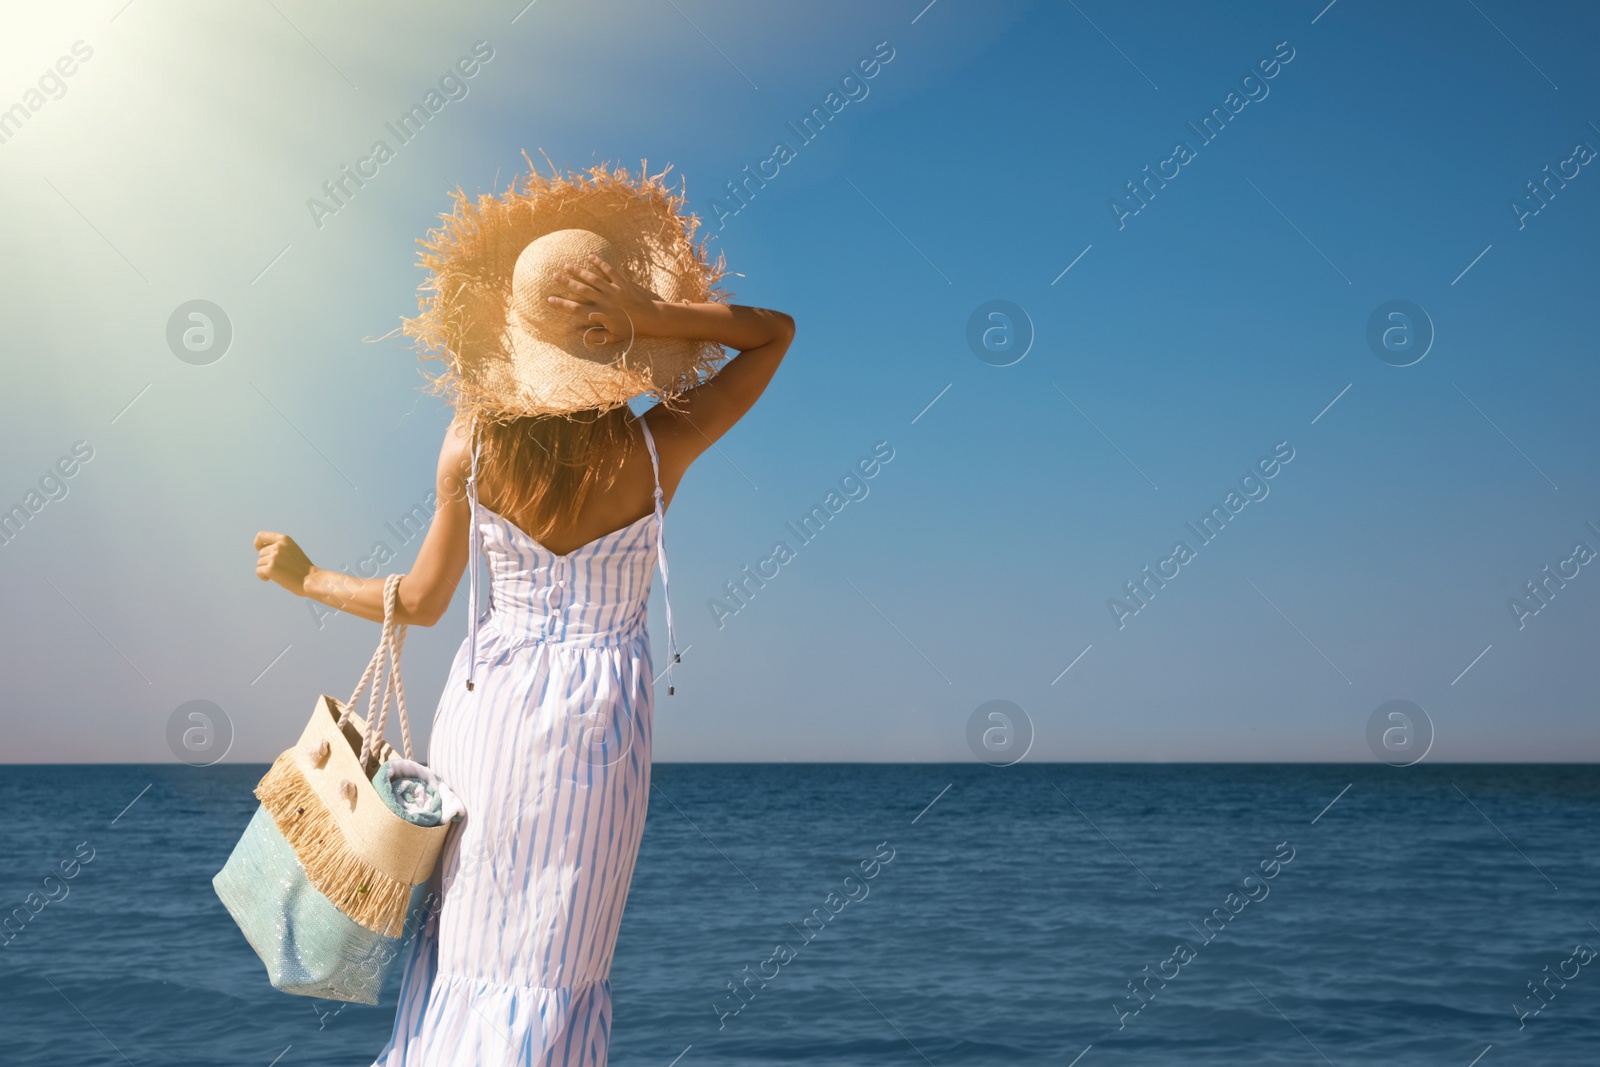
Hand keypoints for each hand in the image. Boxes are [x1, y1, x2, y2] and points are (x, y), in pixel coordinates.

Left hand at [254, 531, 313, 596]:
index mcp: (284, 539)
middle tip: (279, 568)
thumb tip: (261, 549)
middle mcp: (278, 546)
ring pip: (260, 563)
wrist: (310, 579)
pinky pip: (258, 571)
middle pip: (261, 553)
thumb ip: (279, 546)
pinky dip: (263, 576)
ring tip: (278, 573)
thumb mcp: (292, 549)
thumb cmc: (302, 567)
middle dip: (267, 561)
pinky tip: (270, 579)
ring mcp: (274, 557)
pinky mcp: (270, 568)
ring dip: (266, 569)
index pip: (261, 536)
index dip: (258, 542)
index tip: (258, 549)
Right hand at [546, 254, 661, 351]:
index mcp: (600, 315)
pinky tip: (590, 257)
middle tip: (554, 275)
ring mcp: (614, 290)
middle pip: (581, 290)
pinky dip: (599, 263)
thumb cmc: (631, 329)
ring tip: (567, 265)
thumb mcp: (612, 337)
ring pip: (593, 278)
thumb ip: (594, 336)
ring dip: (579, 271)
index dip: (562, 304)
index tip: (550, 299)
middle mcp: (605, 301)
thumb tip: (576, 332)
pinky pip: (609, 270)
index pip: (576, 309)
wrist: (651, 318)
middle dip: (567, 282)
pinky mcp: (623, 283)